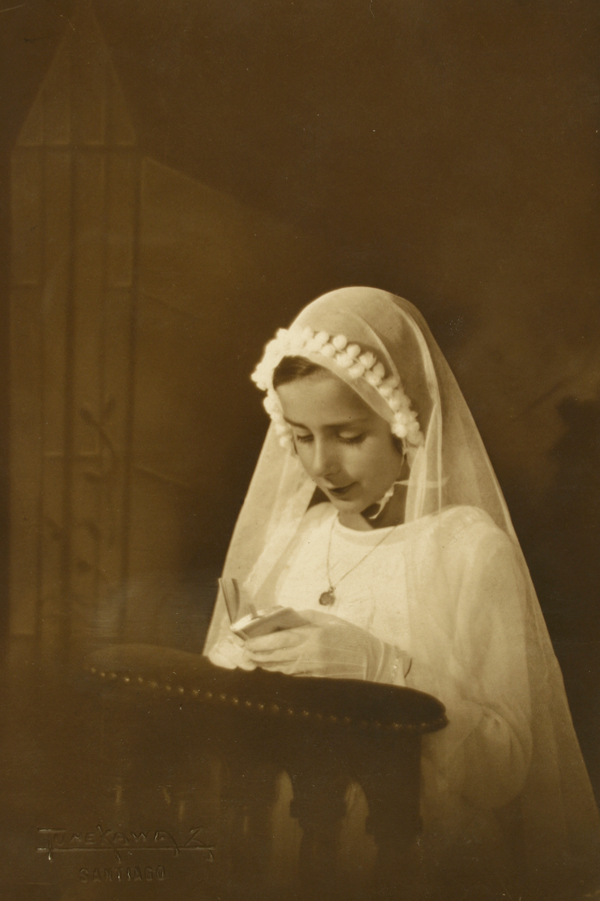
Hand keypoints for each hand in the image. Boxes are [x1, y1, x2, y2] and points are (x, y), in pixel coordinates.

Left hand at [245, 610, 390, 680]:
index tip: (247, 641)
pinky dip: (279, 672)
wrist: (373, 662)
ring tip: (253, 659)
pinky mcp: (315, 681)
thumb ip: (302, 618)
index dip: (260, 642)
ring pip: (280, 669)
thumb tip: (278, 617)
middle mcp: (310, 655)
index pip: (279, 639)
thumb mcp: (327, 620)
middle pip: (275, 657)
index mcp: (313, 636)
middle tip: (245, 651)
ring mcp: (312, 671)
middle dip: (257, 654)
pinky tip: (271, 668)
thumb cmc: (351, 637)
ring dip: (264, 664)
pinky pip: (291, 677)